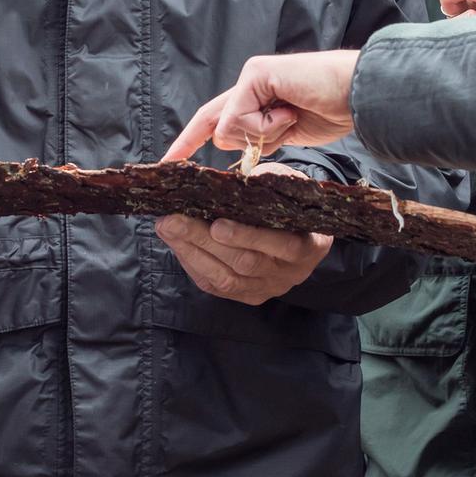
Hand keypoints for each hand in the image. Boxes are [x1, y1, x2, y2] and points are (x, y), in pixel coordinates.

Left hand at [155, 164, 333, 304]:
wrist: (304, 237)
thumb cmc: (290, 205)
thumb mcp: (289, 187)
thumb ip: (267, 183)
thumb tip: (232, 180)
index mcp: (308, 245)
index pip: (279, 244)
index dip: (247, 235)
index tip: (217, 224)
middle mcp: (288, 273)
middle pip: (243, 262)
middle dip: (204, 240)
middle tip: (173, 220)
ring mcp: (266, 288)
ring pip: (226, 279)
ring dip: (191, 252)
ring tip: (167, 228)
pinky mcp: (247, 296)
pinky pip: (216, 286)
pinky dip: (192, 264)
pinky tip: (176, 243)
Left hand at [161, 49, 358, 162]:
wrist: (358, 94)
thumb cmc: (331, 110)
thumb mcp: (287, 133)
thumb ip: (260, 138)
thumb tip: (238, 153)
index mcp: (254, 98)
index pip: (212, 121)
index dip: (189, 140)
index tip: (168, 162)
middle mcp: (247, 85)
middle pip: (217, 129)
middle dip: (244, 143)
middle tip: (281, 128)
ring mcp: (249, 77)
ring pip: (228, 129)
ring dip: (265, 135)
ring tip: (293, 116)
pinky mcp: (254, 73)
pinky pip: (241, 118)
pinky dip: (269, 125)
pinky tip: (291, 111)